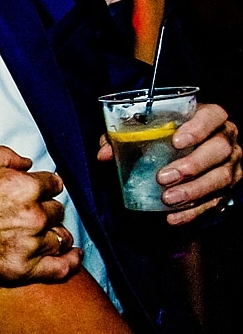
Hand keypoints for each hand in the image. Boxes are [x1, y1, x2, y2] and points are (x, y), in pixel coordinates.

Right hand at [0, 146, 81, 285]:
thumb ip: (4, 156)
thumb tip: (27, 162)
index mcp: (23, 186)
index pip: (52, 183)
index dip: (42, 184)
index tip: (35, 189)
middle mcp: (31, 215)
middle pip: (55, 210)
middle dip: (44, 208)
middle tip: (25, 211)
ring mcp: (27, 245)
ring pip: (58, 236)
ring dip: (51, 232)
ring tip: (41, 232)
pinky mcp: (20, 270)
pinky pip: (59, 268)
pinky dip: (70, 262)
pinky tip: (74, 255)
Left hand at [97, 102, 241, 224]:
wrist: (185, 152)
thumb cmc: (164, 134)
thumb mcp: (144, 129)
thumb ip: (123, 136)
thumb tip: (104, 153)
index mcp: (210, 117)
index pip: (212, 116)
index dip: (198, 128)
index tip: (176, 141)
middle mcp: (226, 139)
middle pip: (220, 150)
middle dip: (193, 165)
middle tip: (164, 177)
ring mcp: (230, 165)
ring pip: (221, 178)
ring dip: (194, 190)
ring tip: (168, 199)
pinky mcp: (227, 189)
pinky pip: (214, 202)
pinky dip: (193, 211)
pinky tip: (173, 217)